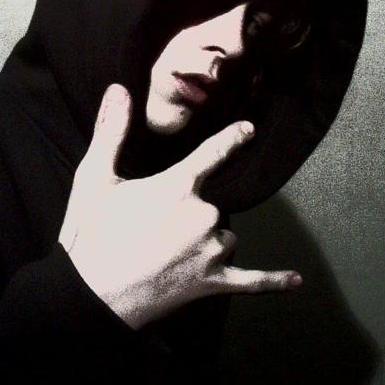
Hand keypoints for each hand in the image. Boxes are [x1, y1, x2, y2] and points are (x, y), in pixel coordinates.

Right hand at [58, 83, 301, 329]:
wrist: (90, 296)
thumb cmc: (91, 234)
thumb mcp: (94, 177)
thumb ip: (111, 131)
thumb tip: (118, 89)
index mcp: (178, 187)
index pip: (212, 153)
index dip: (232, 139)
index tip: (249, 129)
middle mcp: (203, 215)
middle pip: (212, 204)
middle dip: (190, 212)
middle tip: (153, 230)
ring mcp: (211, 252)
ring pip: (224, 236)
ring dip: (206, 240)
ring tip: (168, 254)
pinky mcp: (213, 283)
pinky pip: (252, 281)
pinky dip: (272, 281)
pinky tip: (294, 281)